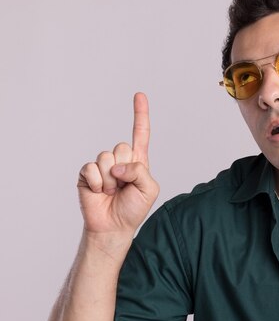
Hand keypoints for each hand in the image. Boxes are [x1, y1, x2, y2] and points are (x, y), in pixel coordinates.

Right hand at [77, 93, 159, 234]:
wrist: (113, 226)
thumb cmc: (134, 208)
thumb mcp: (149, 190)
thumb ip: (140, 171)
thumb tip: (117, 165)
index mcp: (137, 161)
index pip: (140, 133)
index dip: (140, 114)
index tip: (139, 95)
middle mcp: (119, 160)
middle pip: (121, 147)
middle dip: (124, 169)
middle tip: (123, 187)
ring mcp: (102, 166)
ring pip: (106, 158)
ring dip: (111, 180)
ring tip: (112, 192)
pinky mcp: (87, 174)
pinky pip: (91, 169)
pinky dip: (98, 183)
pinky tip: (100, 192)